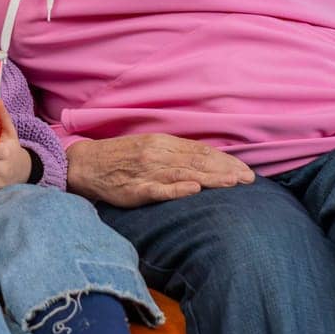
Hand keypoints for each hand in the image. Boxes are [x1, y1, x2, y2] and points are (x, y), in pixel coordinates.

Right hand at [66, 133, 254, 207]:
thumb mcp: (148, 148)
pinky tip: (194, 190)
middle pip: (198, 162)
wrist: (85, 164)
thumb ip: (174, 154)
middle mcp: (157, 154)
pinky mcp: (135, 189)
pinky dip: (177, 189)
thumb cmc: (120, 158)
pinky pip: (159, 189)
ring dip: (210, 178)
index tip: (245, 171)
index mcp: (162, 143)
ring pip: (184, 174)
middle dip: (225, 170)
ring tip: (232, 183)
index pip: (201, 152)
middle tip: (249, 180)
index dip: (225, 161)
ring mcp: (147, 171)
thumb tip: (205, 161)